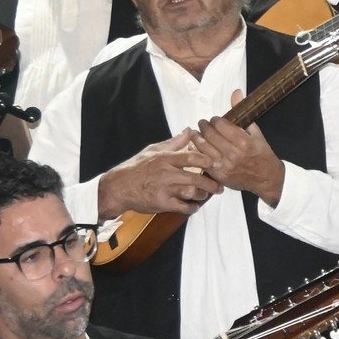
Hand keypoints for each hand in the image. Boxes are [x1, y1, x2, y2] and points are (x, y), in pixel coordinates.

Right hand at [96, 132, 221, 218]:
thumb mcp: (153, 150)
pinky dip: (191, 208)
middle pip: (195, 177)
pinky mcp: (161, 203)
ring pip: (191, 192)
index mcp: (165, 159)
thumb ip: (174, 142)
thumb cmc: (136, 167)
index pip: (190, 157)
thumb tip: (189, 130)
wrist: (119, 187)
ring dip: (202, 195)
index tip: (216, 163)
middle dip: (210, 183)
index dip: (206, 160)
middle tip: (219, 186)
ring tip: (206, 195)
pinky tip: (194, 206)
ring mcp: (164, 189)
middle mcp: (166, 173)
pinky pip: (182, 207)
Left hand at [195, 92, 285, 204]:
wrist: (267, 178)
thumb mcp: (256, 132)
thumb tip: (236, 93)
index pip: (220, 124)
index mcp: (244, 141)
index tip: (215, 119)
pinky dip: (197, 151)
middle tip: (203, 124)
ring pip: (203, 146)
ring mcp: (225, 165)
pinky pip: (203, 160)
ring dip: (197, 137)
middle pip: (210, 134)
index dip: (215, 119)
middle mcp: (233, 153)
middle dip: (204, 126)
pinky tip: (197, 147)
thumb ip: (243, 112)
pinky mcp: (219, 174)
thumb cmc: (262, 154)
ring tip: (197, 133)